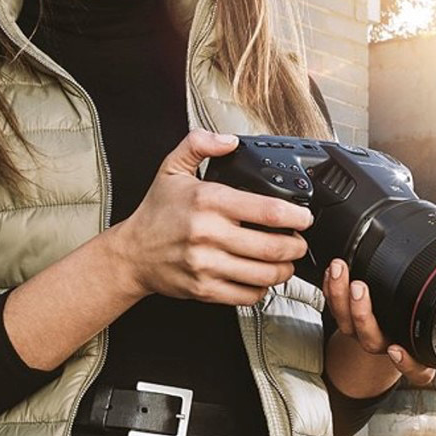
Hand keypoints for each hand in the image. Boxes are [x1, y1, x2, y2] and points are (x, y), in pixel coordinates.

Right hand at [108, 129, 313, 306]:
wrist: (131, 253)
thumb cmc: (155, 213)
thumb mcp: (172, 168)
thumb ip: (199, 144)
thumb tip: (229, 140)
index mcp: (207, 201)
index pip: (268, 211)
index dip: (297, 216)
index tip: (304, 217)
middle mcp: (208, 234)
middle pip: (273, 247)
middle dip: (296, 246)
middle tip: (297, 242)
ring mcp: (206, 264)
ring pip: (264, 274)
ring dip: (284, 270)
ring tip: (284, 261)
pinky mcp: (204, 289)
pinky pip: (247, 295)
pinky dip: (261, 289)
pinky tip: (260, 277)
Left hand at [323, 258, 435, 385]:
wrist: (389, 341)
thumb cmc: (419, 330)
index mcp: (413, 355)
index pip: (414, 369)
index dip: (405, 363)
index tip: (398, 350)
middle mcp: (386, 345)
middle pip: (370, 338)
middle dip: (362, 313)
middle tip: (361, 288)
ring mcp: (363, 333)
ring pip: (346, 322)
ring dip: (340, 295)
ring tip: (341, 270)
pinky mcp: (346, 319)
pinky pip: (334, 307)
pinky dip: (330, 290)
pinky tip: (331, 273)